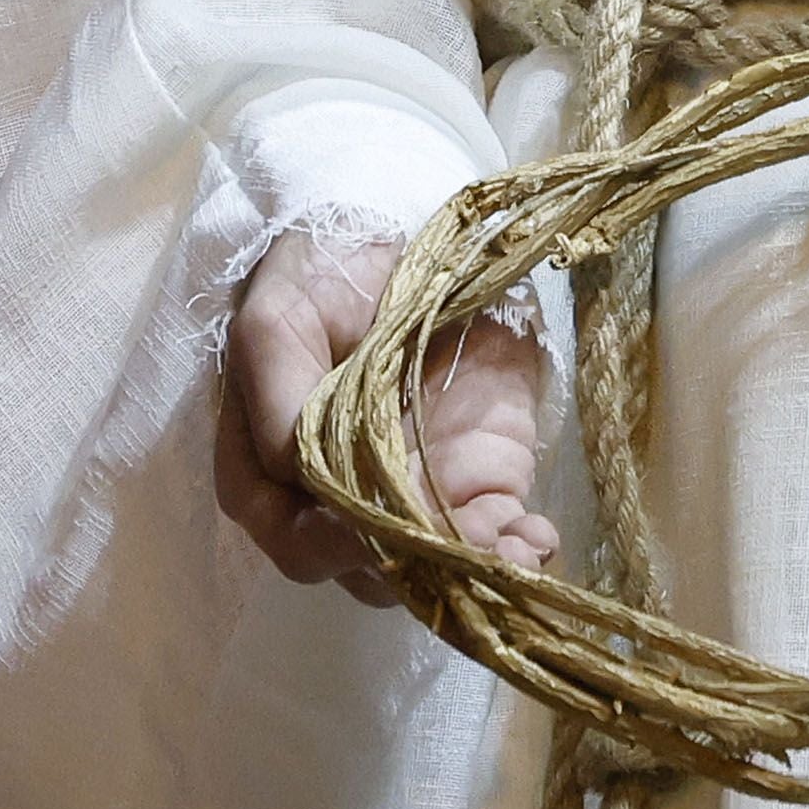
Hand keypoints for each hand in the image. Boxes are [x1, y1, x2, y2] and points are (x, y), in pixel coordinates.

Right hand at [216, 221, 553, 605]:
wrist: (402, 240)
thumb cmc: (324, 278)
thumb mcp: (281, 318)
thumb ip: (275, 391)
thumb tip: (294, 467)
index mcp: (272, 470)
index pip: (292, 535)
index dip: (333, 541)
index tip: (380, 525)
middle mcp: (339, 501)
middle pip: (361, 568)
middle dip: (414, 566)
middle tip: (462, 551)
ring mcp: (410, 496)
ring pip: (426, 567)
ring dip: (470, 567)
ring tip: (515, 553)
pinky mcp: (475, 484)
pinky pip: (488, 536)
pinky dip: (513, 549)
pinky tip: (536, 540)